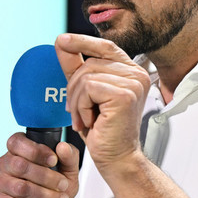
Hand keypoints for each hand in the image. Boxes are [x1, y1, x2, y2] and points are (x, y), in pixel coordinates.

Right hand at [0, 133, 79, 197]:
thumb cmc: (58, 182)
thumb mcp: (68, 167)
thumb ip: (69, 155)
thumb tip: (63, 146)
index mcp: (17, 147)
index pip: (17, 142)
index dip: (36, 151)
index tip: (54, 160)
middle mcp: (5, 163)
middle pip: (20, 166)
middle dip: (46, 177)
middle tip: (63, 184)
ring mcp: (2, 184)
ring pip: (22, 188)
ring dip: (47, 196)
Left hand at [54, 33, 150, 169]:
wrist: (116, 158)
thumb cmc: (104, 130)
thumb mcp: (86, 94)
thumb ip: (76, 67)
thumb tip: (61, 41)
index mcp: (131, 71)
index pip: (105, 47)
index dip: (82, 41)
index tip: (61, 40)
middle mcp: (137, 74)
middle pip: (90, 63)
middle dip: (74, 88)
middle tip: (78, 111)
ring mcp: (134, 83)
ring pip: (87, 75)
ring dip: (77, 100)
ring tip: (86, 118)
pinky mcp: (125, 95)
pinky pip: (89, 88)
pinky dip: (82, 107)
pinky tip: (91, 121)